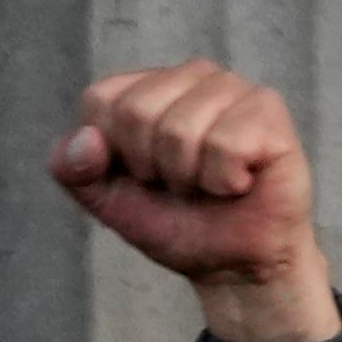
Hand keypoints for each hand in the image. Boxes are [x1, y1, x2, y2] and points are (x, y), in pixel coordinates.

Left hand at [53, 62, 337, 341]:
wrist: (232, 265)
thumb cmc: (176, 223)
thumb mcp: (108, 201)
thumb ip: (74, 170)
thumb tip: (84, 139)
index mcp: (144, 88)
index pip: (100, 100)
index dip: (112, 154)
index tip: (141, 176)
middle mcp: (188, 76)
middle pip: (136, 112)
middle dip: (152, 168)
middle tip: (180, 184)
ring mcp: (231, 87)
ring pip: (180, 130)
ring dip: (190, 178)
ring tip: (210, 184)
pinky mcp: (267, 108)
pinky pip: (226, 143)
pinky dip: (225, 180)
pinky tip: (240, 181)